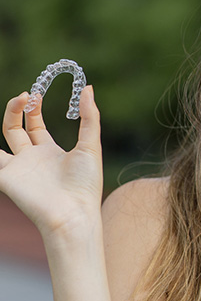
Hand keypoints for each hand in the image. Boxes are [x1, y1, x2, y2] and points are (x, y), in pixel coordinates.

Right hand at [0, 86, 102, 239]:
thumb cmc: (86, 182)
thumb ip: (89, 116)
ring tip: (17, 100)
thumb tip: (88, 87)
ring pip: (2, 138)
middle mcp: (31, 158)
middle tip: (27, 95)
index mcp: (50, 151)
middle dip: (18, 108)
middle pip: (15, 127)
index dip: (33, 107)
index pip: (35, 124)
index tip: (36, 92)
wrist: (74, 212)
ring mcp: (18, 168)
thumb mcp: (91, 144)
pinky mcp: (6, 178)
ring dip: (6, 117)